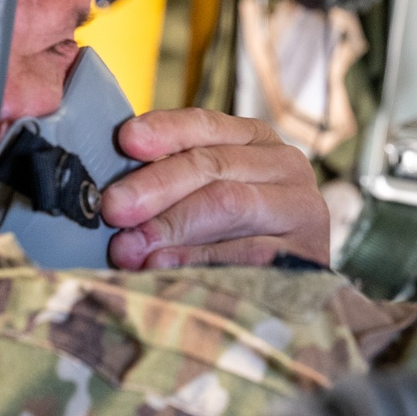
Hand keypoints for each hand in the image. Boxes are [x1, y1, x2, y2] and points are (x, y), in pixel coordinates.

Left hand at [101, 109, 329, 270]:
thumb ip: (163, 181)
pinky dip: (200, 258)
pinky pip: (249, 252)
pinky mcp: (309, 255)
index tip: (125, 140)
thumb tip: (107, 193)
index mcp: (254, 139)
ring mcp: (302, 209)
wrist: (285, 290)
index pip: (204, 125)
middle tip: (113, 207)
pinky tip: (164, 267)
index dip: (164, 130)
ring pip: (229, 202)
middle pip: (212, 165)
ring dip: (171, 224)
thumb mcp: (198, 195)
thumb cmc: (226, 235)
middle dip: (155, 185)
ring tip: (129, 246)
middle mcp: (285, 164)